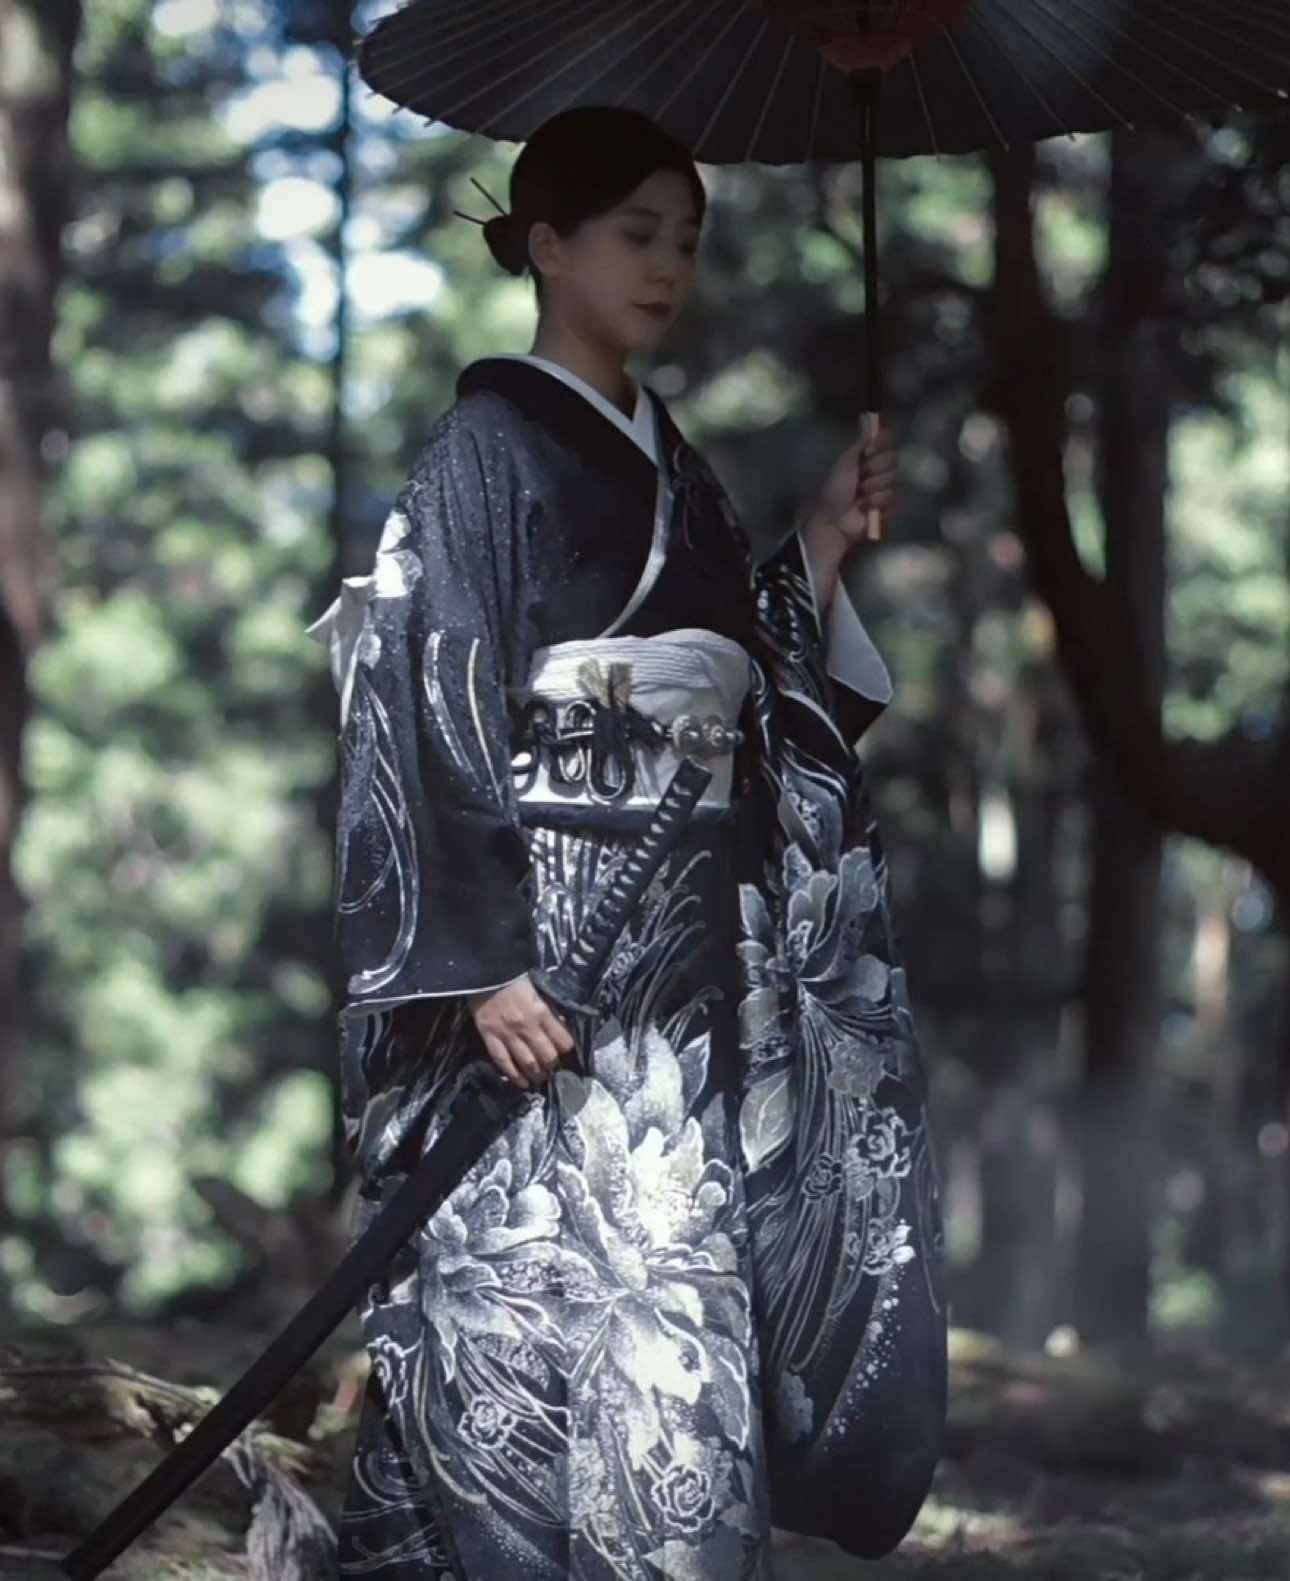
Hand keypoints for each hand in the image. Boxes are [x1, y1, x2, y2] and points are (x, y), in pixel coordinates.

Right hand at [467, 973, 574, 1089]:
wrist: (484, 971)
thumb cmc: (513, 977)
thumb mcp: (539, 989)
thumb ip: (551, 1009)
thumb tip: (563, 1027)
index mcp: (542, 1012)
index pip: (563, 1040)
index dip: (567, 1049)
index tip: (566, 1053)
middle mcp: (527, 1026)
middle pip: (547, 1056)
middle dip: (553, 1066)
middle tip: (553, 1069)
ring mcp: (507, 1033)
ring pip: (527, 1063)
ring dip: (536, 1075)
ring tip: (540, 1079)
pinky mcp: (489, 1036)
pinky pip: (503, 1061)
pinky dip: (513, 1076)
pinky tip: (521, 1084)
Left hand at [804, 415, 898, 563]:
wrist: (834, 519)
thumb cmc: (835, 490)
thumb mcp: (844, 463)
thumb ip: (860, 443)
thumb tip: (869, 420)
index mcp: (865, 457)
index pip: (886, 442)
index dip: (882, 443)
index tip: (871, 449)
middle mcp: (876, 470)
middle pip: (893, 458)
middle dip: (875, 468)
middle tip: (860, 477)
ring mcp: (883, 488)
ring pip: (892, 478)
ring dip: (872, 487)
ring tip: (859, 495)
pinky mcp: (887, 506)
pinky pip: (891, 497)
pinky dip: (875, 502)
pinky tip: (864, 507)